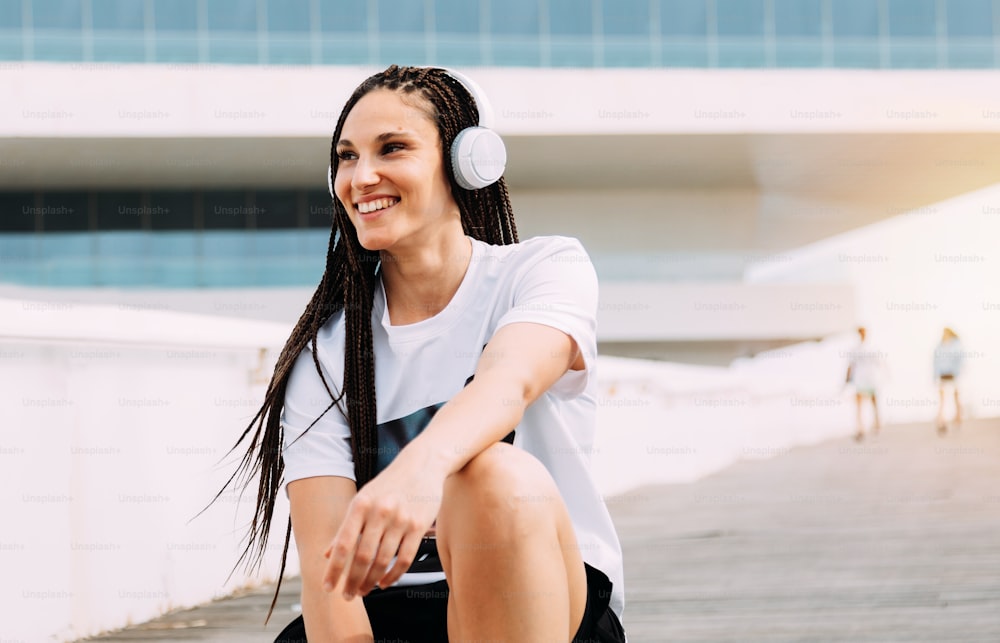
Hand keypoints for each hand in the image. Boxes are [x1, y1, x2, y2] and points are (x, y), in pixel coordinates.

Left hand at [321, 456, 444, 598]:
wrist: (423, 464)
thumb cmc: (390, 483)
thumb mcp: (363, 498)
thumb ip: (346, 526)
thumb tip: (328, 553)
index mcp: (361, 504)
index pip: (344, 544)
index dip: (334, 569)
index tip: (327, 587)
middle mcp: (380, 512)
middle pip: (362, 557)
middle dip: (352, 581)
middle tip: (348, 595)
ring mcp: (401, 519)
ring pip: (383, 561)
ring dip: (371, 581)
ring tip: (363, 591)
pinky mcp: (419, 526)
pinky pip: (405, 559)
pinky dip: (393, 575)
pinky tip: (384, 582)